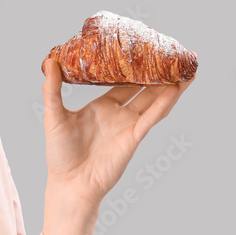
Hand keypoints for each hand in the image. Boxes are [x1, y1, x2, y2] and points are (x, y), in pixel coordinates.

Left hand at [41, 57, 195, 205]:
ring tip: (186, 69)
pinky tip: (174, 89)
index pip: (122, 83)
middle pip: (144, 90)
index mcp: (101, 107)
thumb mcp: (53, 116)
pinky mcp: (133, 138)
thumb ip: (51, 90)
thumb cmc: (59, 154)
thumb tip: (49, 62)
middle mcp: (118, 115)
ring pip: (154, 102)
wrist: (69, 184)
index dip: (134, 69)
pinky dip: (163, 103)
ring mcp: (128, 126)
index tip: (144, 51)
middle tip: (173, 55)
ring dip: (170, 86)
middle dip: (159, 74)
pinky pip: (151, 118)